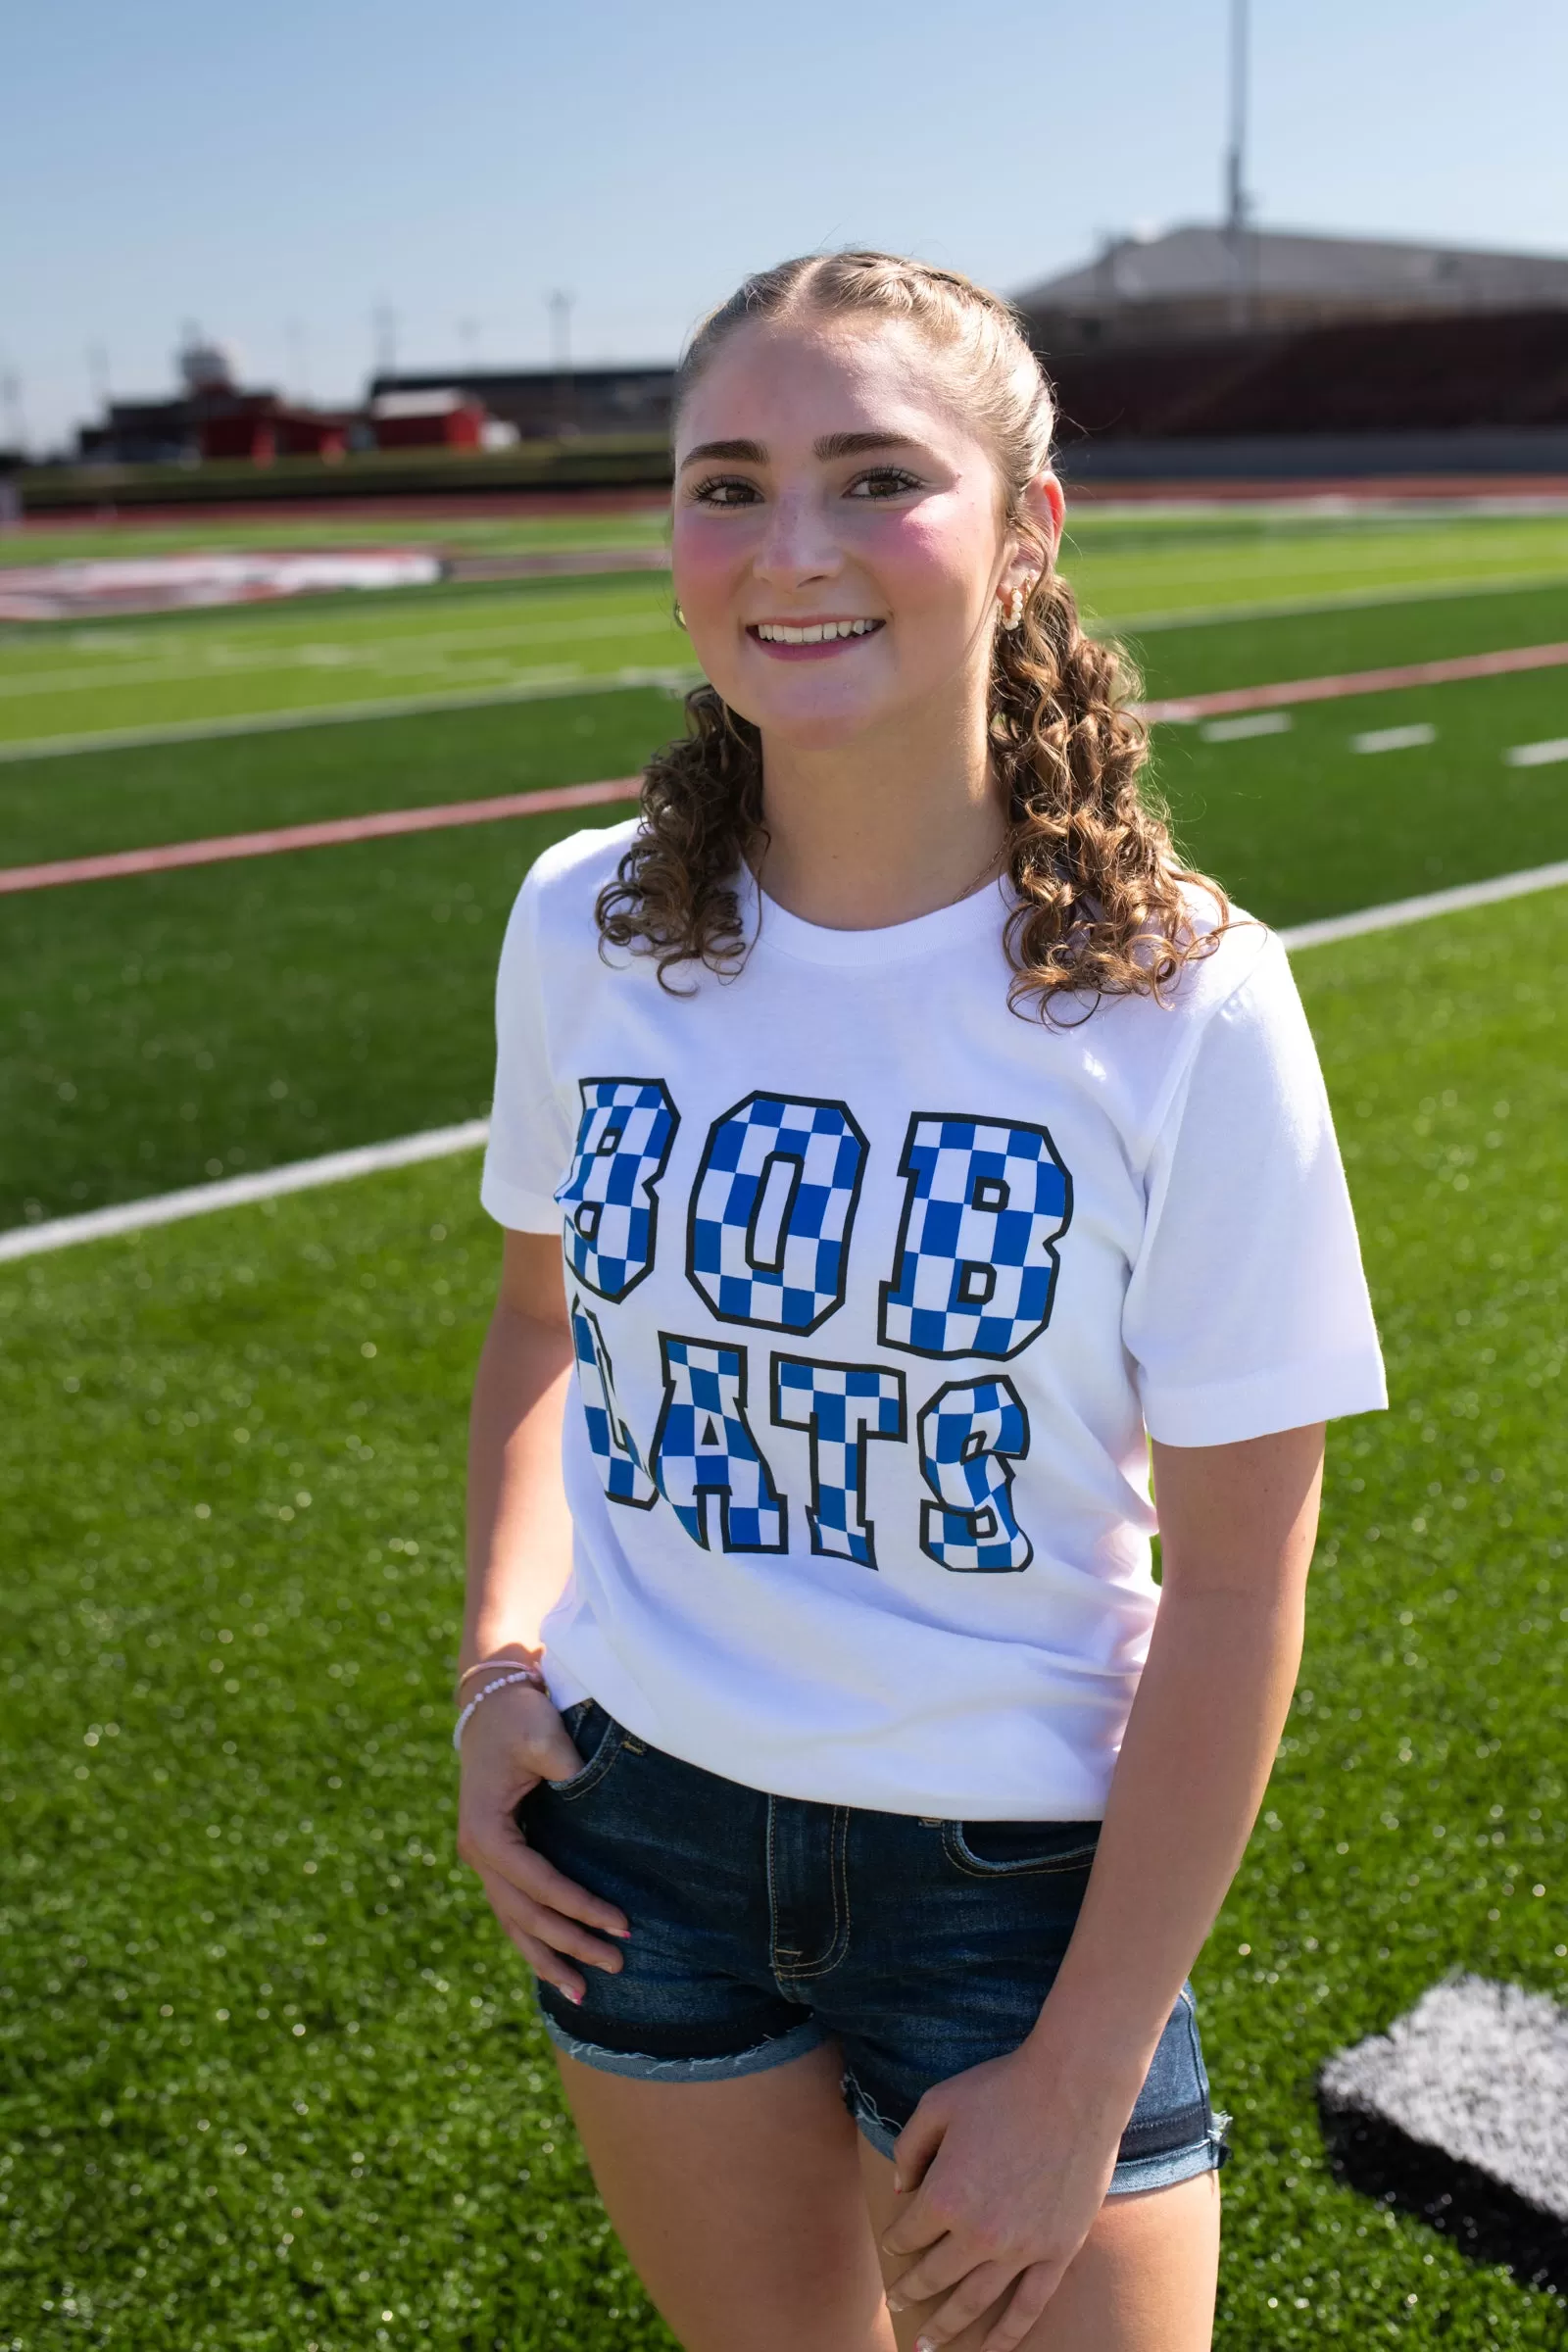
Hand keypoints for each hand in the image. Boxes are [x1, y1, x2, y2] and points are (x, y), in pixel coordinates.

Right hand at [454, 1684, 629, 2002]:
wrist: (491, 1703)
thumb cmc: (519, 1716)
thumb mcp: (541, 1732)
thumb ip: (565, 1762)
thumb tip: (593, 1789)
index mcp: (485, 1830)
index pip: (536, 1882)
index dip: (578, 1907)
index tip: (621, 1924)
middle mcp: (477, 1852)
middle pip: (525, 1914)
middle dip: (571, 1943)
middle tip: (618, 1965)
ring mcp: (483, 1860)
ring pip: (515, 1922)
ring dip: (549, 1957)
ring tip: (584, 1994)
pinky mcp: (498, 1858)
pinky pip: (514, 1910)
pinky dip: (535, 1940)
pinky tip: (558, 1968)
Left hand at [880, 2041, 1135, 2350]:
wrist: (1072, 2087)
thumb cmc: (1002, 2089)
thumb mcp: (939, 2103)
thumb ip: (910, 2147)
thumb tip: (899, 2189)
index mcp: (945, 2196)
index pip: (909, 2235)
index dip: (896, 2242)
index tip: (892, 2246)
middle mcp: (979, 2233)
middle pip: (936, 2276)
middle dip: (912, 2292)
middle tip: (897, 2305)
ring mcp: (1022, 2249)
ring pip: (976, 2303)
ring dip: (948, 2328)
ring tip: (928, 2347)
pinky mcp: (1058, 2252)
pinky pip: (1029, 2306)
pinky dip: (1008, 2335)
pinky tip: (991, 2350)